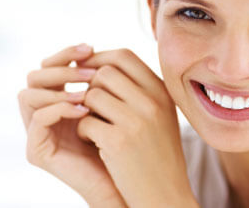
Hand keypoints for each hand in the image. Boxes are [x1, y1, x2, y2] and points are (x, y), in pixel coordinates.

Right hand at [18, 44, 127, 206]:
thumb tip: (110, 50)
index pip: (52, 64)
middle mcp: (45, 111)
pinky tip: (85, 110)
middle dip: (62, 66)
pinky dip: (59, 109)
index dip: (68, 53)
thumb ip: (110, 81)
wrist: (126, 180)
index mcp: (61, 97)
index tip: (91, 48)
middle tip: (90, 70)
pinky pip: (37, 120)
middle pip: (35, 74)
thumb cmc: (128, 142)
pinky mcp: (37, 150)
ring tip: (88, 92)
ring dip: (58, 87)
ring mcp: (38, 131)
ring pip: (28, 93)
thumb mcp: (120, 104)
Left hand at [75, 48, 196, 206]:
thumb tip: (102, 65)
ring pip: (91, 95)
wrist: (165, 195)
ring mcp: (137, 120)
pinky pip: (85, 121)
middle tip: (89, 105)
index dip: (99, 58)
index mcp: (162, 91)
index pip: (124, 56)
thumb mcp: (160, 116)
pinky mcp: (119, 141)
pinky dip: (83, 131)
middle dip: (89, 86)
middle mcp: (153, 101)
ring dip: (84, 109)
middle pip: (104, 72)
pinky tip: (93, 143)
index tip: (88, 72)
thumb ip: (140, 90)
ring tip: (93, 126)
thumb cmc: (158, 155)